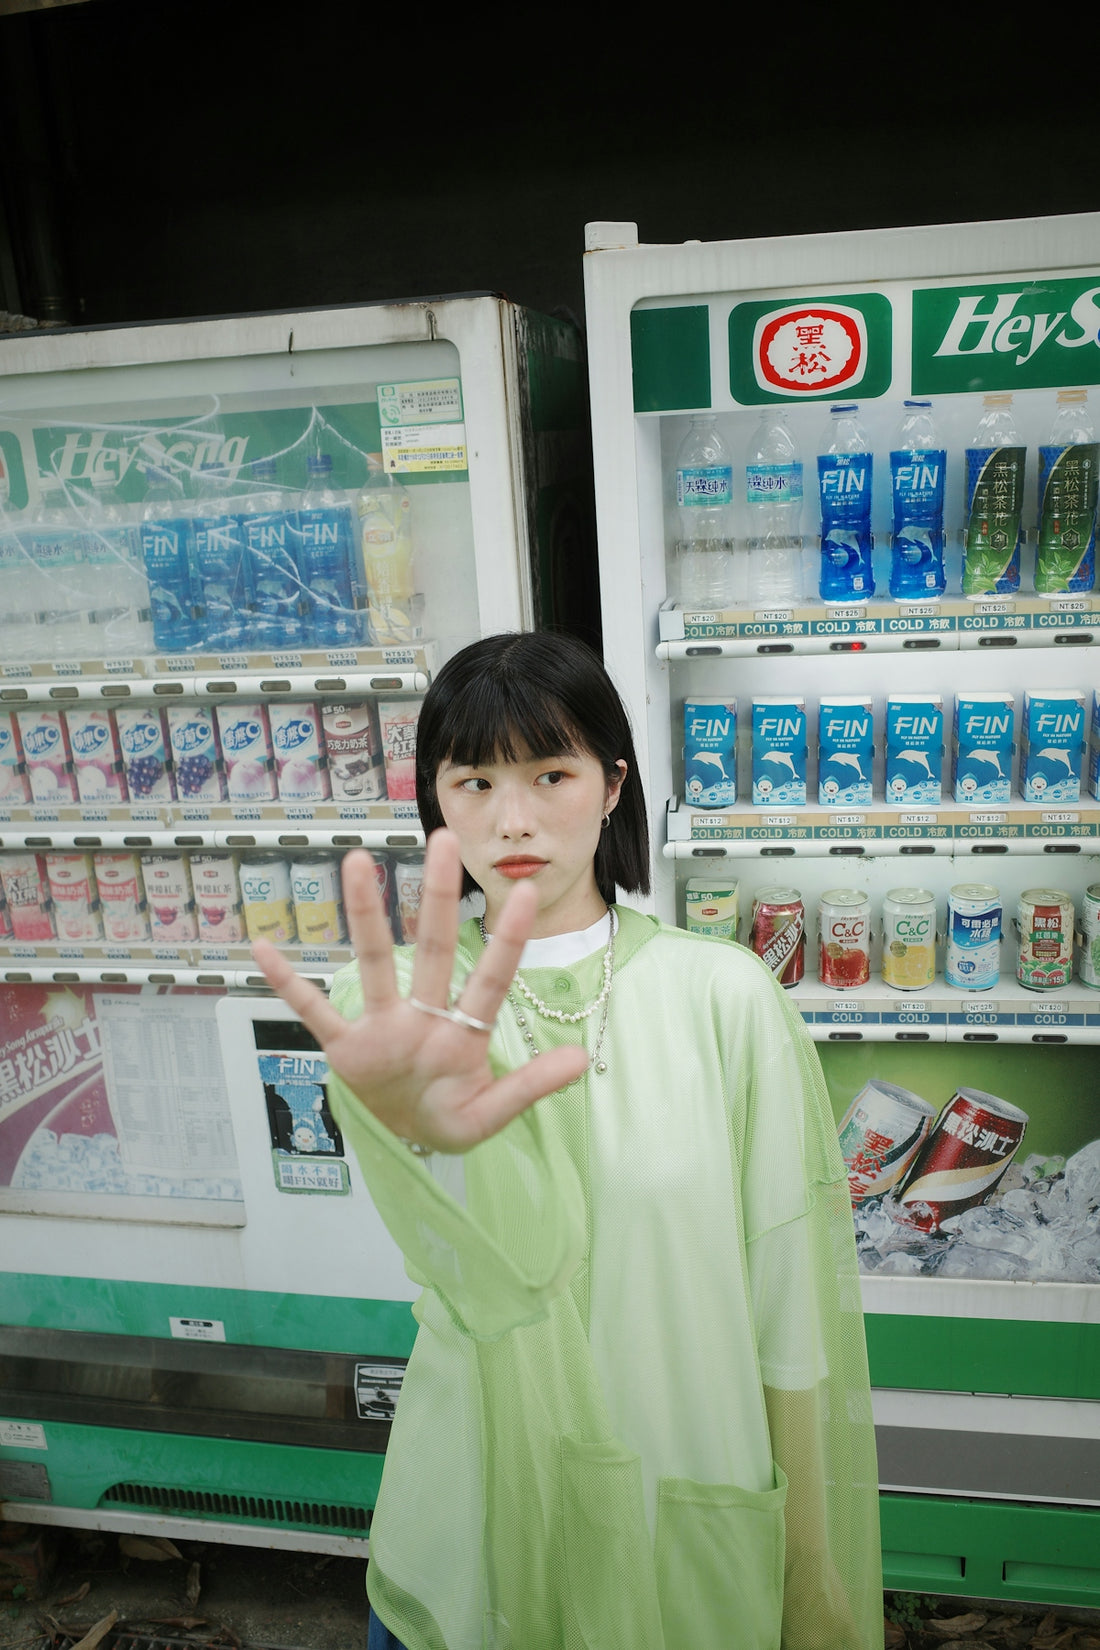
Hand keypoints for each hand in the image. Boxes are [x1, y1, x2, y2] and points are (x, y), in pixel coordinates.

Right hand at [252, 830, 589, 1151]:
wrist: (409, 1140)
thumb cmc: (452, 1116)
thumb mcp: (492, 1114)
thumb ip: (531, 1087)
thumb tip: (581, 1058)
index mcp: (464, 1032)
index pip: (491, 979)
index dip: (507, 940)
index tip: (523, 891)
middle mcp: (423, 1016)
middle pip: (433, 948)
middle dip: (438, 897)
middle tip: (444, 839)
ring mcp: (383, 1026)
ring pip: (373, 962)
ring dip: (364, 915)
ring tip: (354, 862)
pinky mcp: (346, 1047)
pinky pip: (312, 1010)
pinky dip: (288, 983)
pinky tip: (262, 947)